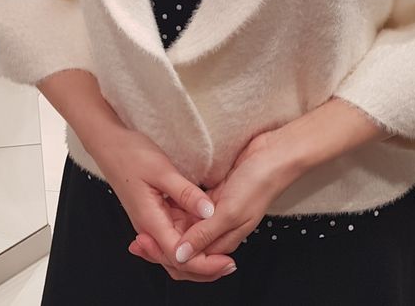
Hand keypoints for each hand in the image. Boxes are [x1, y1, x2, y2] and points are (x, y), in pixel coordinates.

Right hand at [86, 125, 236, 281]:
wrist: (111, 145)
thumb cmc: (131, 155)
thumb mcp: (162, 170)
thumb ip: (186, 193)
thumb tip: (209, 212)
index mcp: (150, 221)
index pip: (179, 256)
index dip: (204, 264)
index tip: (226, 262)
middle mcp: (151, 227)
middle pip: (179, 260)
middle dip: (204, 267)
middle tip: (229, 264)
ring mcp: (154, 221)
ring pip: (178, 248)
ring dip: (199, 254)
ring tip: (224, 252)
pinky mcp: (157, 212)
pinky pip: (176, 231)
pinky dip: (192, 236)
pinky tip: (208, 231)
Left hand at [131, 129, 296, 271]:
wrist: (276, 154)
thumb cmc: (259, 182)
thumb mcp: (229, 211)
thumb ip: (204, 234)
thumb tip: (180, 256)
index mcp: (225, 239)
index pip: (191, 261)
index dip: (166, 256)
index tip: (143, 244)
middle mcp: (219, 229)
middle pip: (187, 247)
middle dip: (163, 246)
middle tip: (138, 238)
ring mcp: (217, 212)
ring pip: (188, 228)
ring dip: (169, 228)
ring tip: (145, 224)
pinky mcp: (216, 195)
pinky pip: (192, 208)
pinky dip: (178, 210)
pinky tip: (164, 204)